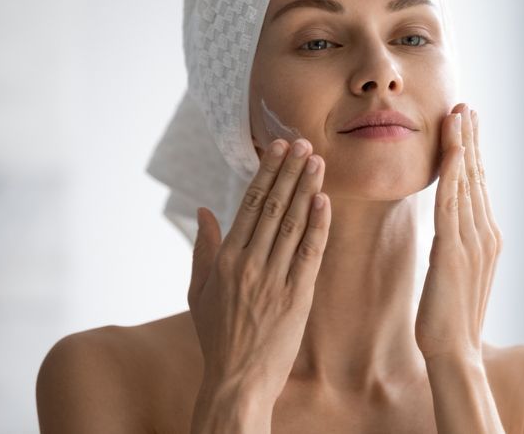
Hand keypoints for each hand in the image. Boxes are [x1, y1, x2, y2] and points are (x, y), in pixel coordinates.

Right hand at [187, 138, 330, 399]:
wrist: (237, 380)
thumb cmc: (216, 337)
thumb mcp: (198, 292)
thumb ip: (203, 249)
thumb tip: (204, 210)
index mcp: (226, 260)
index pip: (250, 205)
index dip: (266, 173)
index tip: (278, 148)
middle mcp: (250, 264)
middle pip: (274, 207)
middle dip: (290, 171)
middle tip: (303, 143)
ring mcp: (275, 279)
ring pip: (294, 224)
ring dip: (307, 189)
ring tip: (317, 161)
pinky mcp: (298, 295)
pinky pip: (310, 252)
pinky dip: (318, 225)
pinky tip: (324, 201)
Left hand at [416, 103, 502, 360]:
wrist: (454, 354)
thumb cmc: (449, 322)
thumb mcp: (456, 278)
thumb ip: (456, 251)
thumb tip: (450, 237)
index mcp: (485, 239)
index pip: (477, 187)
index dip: (471, 154)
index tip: (466, 126)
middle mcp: (484, 234)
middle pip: (476, 177)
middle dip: (471, 140)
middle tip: (466, 106)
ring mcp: (472, 241)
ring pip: (466, 182)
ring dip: (462, 145)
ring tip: (458, 114)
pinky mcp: (453, 250)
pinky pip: (452, 202)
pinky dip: (452, 171)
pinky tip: (449, 149)